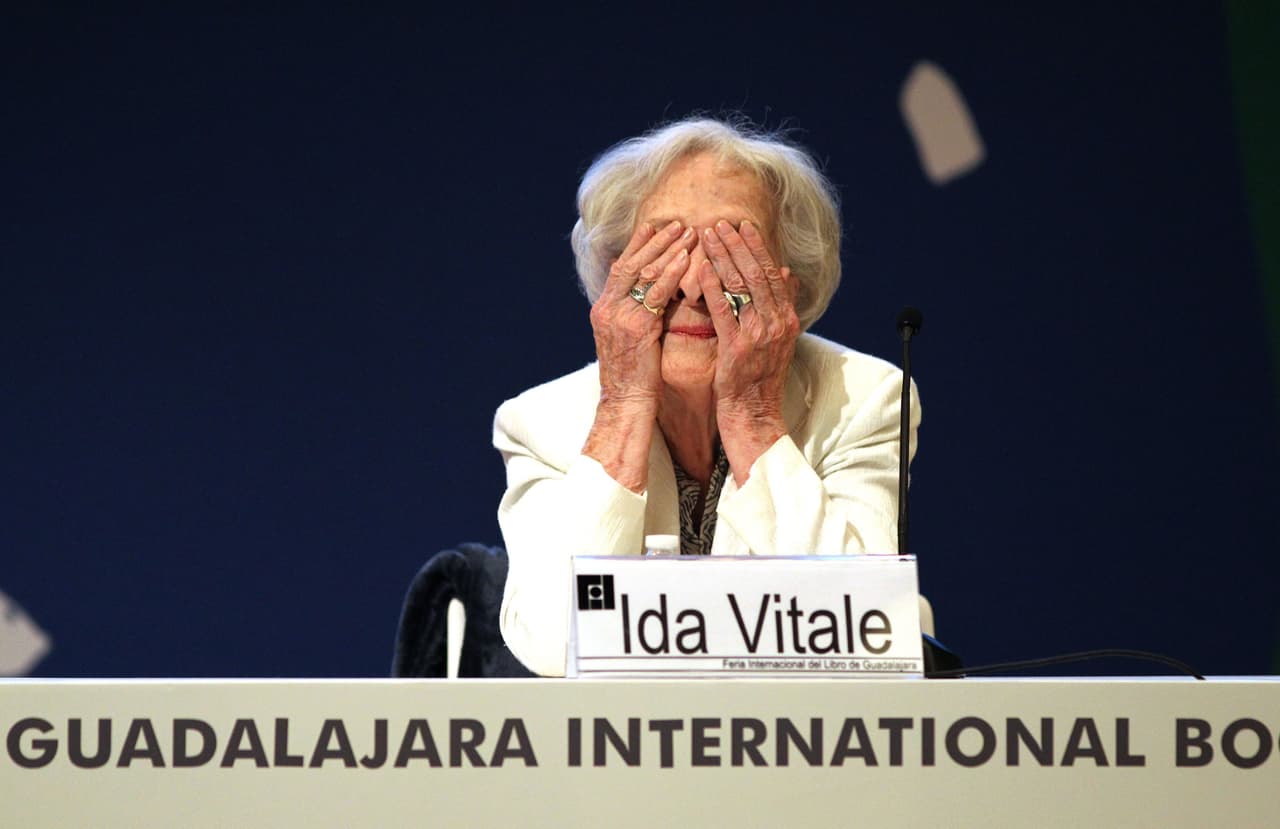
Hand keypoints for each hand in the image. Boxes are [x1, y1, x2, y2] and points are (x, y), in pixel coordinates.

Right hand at [590, 220, 696, 408]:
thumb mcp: (630, 338)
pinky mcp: (635, 327)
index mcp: (604, 308)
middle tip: (677, 222)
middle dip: (654, 241)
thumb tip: (651, 293)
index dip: (639, 245)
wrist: (626, 401)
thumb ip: (636, 313)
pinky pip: (655, 294)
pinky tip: (686, 260)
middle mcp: (607, 308)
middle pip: (631, 262)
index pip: (621, 267)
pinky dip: (671, 274)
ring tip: (688, 233)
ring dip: (667, 250)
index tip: (656, 225)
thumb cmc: (634, 375)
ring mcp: (619, 316)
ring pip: (643, 273)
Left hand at [698, 219, 799, 479]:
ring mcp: (758, 335)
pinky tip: (701, 268)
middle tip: (720, 221)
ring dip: (722, 256)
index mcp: (786, 319)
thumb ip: (781, 306)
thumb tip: (786, 273)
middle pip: (755, 273)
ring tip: (706, 235)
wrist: (754, 416)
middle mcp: (776, 323)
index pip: (771, 273)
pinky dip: (713, 286)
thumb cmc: (758, 380)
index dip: (756, 247)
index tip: (742, 225)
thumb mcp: (777, 340)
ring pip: (739, 286)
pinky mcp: (737, 348)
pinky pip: (723, 310)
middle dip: (737, 244)